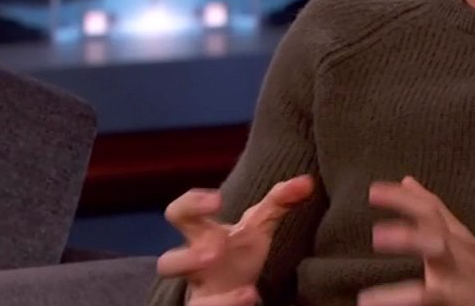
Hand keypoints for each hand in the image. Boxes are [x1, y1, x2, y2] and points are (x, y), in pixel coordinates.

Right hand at [157, 175, 316, 305]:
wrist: (234, 290)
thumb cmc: (238, 252)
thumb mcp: (259, 225)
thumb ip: (279, 201)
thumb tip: (307, 181)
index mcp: (201, 236)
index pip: (179, 214)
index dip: (190, 204)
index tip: (217, 200)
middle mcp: (193, 266)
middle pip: (167, 262)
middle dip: (186, 258)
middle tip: (215, 251)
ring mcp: (198, 291)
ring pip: (184, 300)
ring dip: (205, 293)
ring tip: (239, 283)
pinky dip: (227, 305)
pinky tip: (252, 296)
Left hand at [359, 176, 474, 305]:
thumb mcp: (457, 235)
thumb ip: (432, 210)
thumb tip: (407, 181)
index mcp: (454, 233)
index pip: (430, 207)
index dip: (404, 196)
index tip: (374, 189)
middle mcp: (455, 246)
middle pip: (435, 217)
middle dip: (410, 205)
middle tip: (374, 196)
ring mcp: (454, 270)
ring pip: (435, 248)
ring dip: (408, 237)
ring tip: (377, 235)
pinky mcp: (451, 294)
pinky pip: (422, 294)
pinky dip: (395, 296)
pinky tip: (370, 298)